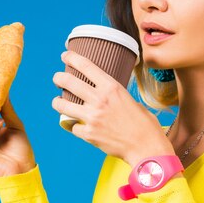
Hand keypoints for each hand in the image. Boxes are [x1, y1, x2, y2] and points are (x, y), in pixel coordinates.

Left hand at [51, 51, 174, 166]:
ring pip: (62, 105)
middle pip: (68, 82)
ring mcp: (92, 117)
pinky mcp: (88, 134)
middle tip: (57, 78)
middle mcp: (99, 99)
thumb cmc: (144, 125)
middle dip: (59, 78)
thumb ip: (115, 96)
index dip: (72, 58)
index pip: (86, 66)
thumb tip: (106, 95)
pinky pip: (72, 126)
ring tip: (57, 102)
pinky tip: (76, 126)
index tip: (66, 55)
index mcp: (112, 87)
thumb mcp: (132, 101)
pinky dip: (73, 126)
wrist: (146, 147)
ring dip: (57, 102)